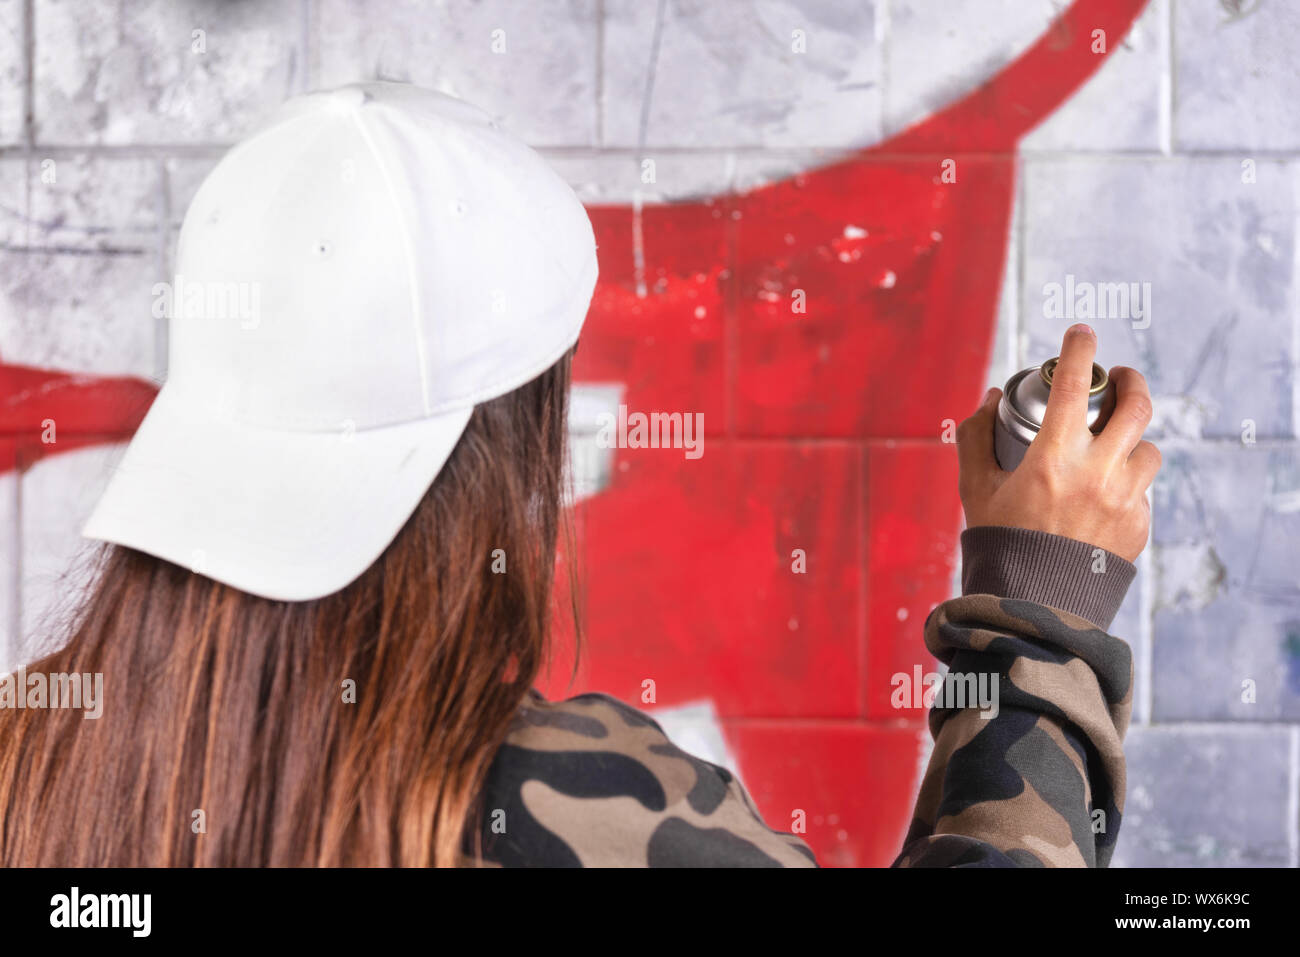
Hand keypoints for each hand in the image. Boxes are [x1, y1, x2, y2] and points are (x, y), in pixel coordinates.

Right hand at [956, 324, 1160, 562]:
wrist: (1032, 607)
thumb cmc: (999, 546)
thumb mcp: (975, 489)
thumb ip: (977, 438)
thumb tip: (992, 398)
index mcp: (1054, 457)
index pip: (1076, 384)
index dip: (1079, 349)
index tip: (1080, 333)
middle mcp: (1098, 473)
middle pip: (1138, 405)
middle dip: (1131, 381)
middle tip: (1119, 378)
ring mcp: (1125, 501)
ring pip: (1149, 449)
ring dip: (1133, 439)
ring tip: (1115, 444)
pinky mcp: (1139, 527)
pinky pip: (1143, 492)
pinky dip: (1127, 485)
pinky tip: (1104, 496)